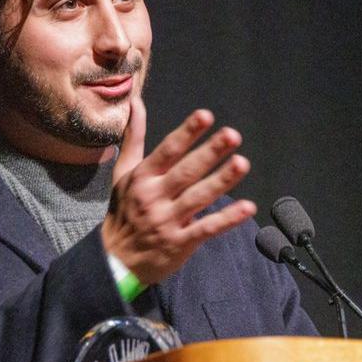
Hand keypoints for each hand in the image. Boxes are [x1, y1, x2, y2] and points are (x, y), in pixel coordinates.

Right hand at [100, 96, 255, 286]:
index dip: (187, 132)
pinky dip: (227, 219)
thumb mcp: (123, 172)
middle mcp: (154, 196)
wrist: (114, 259)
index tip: (206, 116)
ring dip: (221, 181)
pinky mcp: (180, 243)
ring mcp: (167, 220)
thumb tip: (136, 101)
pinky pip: (206, 229)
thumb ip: (135, 137)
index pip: (168, 150)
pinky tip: (247, 207)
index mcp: (143, 177)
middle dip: (210, 152)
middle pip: (186, 171)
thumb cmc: (124, 210)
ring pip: (198, 197)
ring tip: (242, 163)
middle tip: (232, 135)